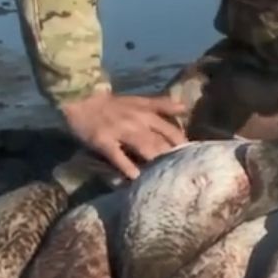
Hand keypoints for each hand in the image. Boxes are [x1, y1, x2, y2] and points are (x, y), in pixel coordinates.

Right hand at [58, 91, 188, 179]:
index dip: (184, 145)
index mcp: (148, 114)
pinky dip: (127, 167)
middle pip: (160, 141)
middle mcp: (137, 122)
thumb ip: (162, 105)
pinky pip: (117, 155)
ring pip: (143, 147)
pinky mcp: (103, 140)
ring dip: (155, 161)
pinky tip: (136, 178)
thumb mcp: (140, 101)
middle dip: (173, 157)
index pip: (172, 131)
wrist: (83, 99)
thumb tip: (185, 107)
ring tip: (166, 176)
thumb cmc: (114, 104)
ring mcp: (120, 131)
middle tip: (184, 173)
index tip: (194, 159)